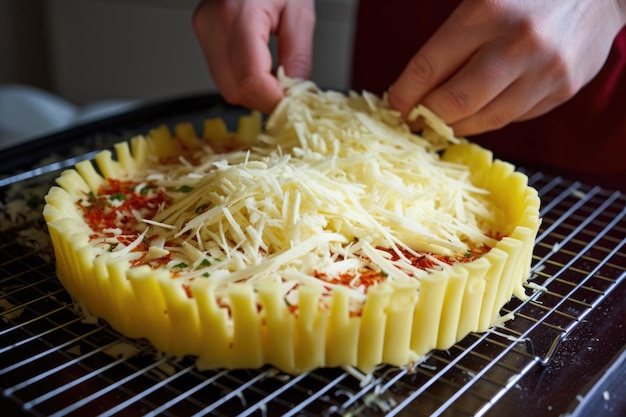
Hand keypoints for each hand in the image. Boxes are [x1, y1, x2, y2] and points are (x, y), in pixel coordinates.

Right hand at [192, 0, 315, 113]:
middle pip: (234, 90)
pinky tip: (262, 70)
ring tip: (277, 80)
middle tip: (288, 97)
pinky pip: (223, 74)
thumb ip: (298, 56)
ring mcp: (205, 31)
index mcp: (239, 15)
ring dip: (254, 93)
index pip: (250, 79)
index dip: (272, 101)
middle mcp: (214, 25)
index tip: (291, 108)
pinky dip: (244, 81)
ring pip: (226, 88)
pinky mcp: (204, 35)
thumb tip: (295, 93)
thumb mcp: (300, 11)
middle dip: (263, 100)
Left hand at [388, 0, 625, 135]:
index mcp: (487, 12)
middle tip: (416, 119)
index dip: (404, 94)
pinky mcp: (563, 89)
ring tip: (443, 120)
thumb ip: (448, 42)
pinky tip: (479, 110)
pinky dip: (489, 118)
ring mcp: (545, 70)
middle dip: (428, 116)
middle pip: (455, 102)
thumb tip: (412, 89)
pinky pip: (513, 118)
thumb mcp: (481, 1)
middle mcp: (518, 43)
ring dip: (456, 125)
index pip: (429, 67)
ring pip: (484, 120)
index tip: (395, 106)